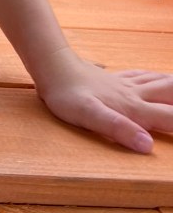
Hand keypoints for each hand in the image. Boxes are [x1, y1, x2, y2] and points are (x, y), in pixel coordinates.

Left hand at [36, 46, 172, 151]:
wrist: (51, 67)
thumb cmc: (68, 95)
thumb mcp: (89, 117)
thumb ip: (119, 129)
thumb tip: (148, 145)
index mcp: (133, 108)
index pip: (172, 118)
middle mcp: (134, 95)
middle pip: (171, 92)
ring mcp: (125, 84)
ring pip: (159, 81)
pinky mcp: (114, 79)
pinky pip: (142, 75)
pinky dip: (157, 76)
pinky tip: (157, 76)